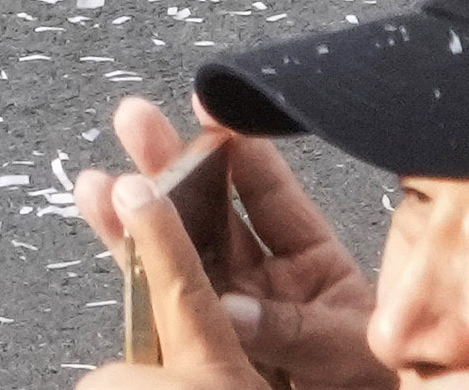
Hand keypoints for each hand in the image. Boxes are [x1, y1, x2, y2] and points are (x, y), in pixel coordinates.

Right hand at [72, 109, 375, 389]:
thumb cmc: (371, 383)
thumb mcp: (349, 347)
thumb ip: (296, 327)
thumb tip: (232, 310)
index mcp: (308, 258)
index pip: (268, 187)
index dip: (237, 142)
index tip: (208, 106)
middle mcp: (261, 276)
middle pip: (208, 209)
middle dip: (170, 164)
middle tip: (135, 122)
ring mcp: (229, 308)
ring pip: (175, 252)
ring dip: (135, 216)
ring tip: (98, 184)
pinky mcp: (204, 345)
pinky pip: (163, 307)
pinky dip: (132, 276)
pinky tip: (108, 240)